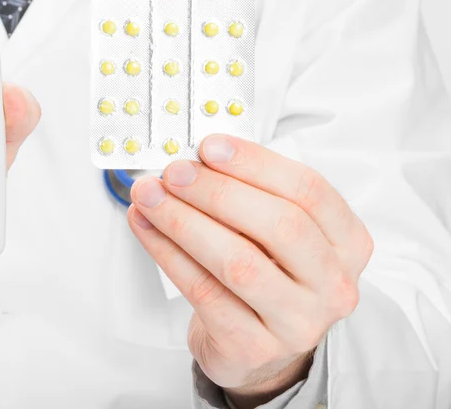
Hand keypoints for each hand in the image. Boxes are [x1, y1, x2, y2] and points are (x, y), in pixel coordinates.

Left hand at [128, 135, 372, 407]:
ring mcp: (297, 321)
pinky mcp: (253, 347)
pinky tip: (146, 227)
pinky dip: (168, 252)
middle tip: (174, 172)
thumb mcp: (275, 229)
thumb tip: (197, 160)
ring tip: (149, 196)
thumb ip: (249, 191)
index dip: (256, 163)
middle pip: (280, 225)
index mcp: (347, 241)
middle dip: (217, 191)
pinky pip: (203, 291)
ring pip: (237, 261)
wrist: (258, 344)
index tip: (209, 147)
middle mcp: (332, 284)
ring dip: (184, 220)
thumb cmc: (267, 271)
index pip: (309, 190)